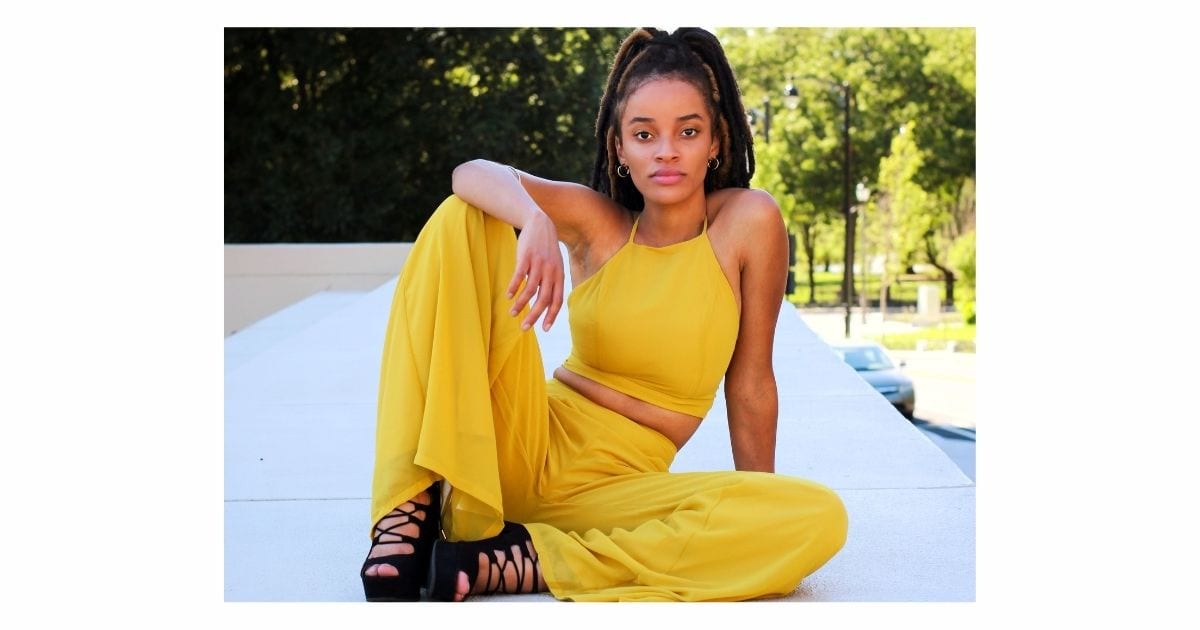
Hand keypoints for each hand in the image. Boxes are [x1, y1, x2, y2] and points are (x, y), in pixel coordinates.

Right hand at [507, 211, 563, 331]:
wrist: (540, 224)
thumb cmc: (547, 250)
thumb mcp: (555, 265)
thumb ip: (552, 283)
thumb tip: (545, 304)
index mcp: (559, 276)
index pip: (557, 301)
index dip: (551, 316)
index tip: (544, 329)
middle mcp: (550, 272)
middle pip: (543, 299)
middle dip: (534, 316)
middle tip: (524, 328)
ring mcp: (538, 264)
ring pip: (529, 290)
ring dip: (520, 304)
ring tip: (512, 313)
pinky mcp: (525, 257)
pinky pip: (518, 276)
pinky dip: (513, 288)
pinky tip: (508, 296)